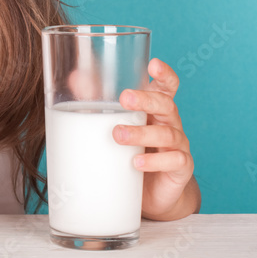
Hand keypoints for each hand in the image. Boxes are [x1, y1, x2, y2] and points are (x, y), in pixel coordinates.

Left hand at [114, 58, 195, 219]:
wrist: (153, 193)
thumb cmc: (133, 151)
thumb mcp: (117, 125)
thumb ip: (98, 100)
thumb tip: (75, 78)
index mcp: (157, 109)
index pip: (167, 87)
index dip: (164, 74)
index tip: (153, 64)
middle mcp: (171, 123)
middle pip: (166, 105)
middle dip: (146, 100)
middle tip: (124, 98)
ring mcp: (179, 146)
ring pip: (166, 133)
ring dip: (141, 133)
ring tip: (118, 135)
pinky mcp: (181, 169)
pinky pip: (175, 161)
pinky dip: (155, 161)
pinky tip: (136, 163)